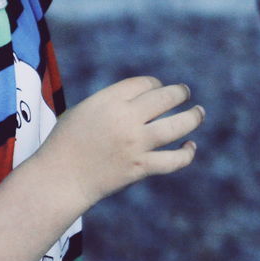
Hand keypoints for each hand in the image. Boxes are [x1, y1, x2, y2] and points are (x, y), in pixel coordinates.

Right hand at [34, 75, 204, 210]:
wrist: (60, 177)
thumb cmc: (67, 142)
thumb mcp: (84, 109)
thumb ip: (111, 102)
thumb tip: (142, 99)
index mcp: (109, 100)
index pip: (145, 83)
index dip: (154, 84)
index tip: (156, 88)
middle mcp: (126, 118)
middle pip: (165, 98)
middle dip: (179, 93)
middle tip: (184, 92)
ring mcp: (136, 143)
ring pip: (177, 125)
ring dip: (193, 117)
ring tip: (199, 112)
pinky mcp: (141, 167)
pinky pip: (174, 160)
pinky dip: (187, 153)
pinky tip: (190, 147)